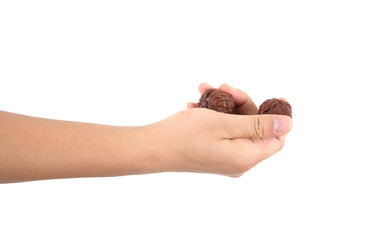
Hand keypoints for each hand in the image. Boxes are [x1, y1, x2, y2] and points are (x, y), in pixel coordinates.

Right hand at [149, 83, 292, 176]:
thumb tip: (287, 124)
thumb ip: (258, 125)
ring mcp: (224, 159)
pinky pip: (221, 131)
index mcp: (246, 157)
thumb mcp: (225, 123)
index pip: (276, 138)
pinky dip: (213, 115)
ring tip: (206, 89)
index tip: (277, 97)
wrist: (152, 147)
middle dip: (241, 103)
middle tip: (225, 86)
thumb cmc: (185, 135)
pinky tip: (197, 103)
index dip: (278, 117)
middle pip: (253, 128)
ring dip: (224, 105)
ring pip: (235, 126)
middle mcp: (238, 161)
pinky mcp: (212, 154)